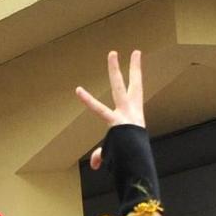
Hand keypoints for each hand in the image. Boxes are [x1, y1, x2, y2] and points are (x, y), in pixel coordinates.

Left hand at [77, 49, 146, 163]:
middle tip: (113, 52)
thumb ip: (101, 154)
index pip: (135, 87)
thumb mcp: (116, 151)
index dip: (135, 70)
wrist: (137, 161)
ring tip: (112, 53)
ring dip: (115, 70)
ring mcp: (124, 114)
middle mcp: (129, 110)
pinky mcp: (116, 121)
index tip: (136, 54)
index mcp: (134, 112)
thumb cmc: (131, 156)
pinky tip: (78, 90)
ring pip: (119, 87)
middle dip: (120, 68)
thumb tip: (95, 163)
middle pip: (124, 84)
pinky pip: (98, 109)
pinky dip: (88, 102)